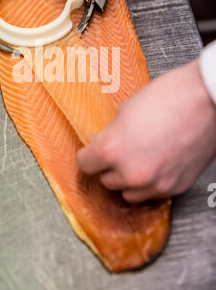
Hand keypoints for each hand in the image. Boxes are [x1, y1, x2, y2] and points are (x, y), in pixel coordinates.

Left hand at [77, 59, 215, 202]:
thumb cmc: (169, 96)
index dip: (89, 154)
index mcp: (113, 150)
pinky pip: (152, 193)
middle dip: (108, 166)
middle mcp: (132, 173)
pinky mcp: (175, 187)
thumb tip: (100, 144)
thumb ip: (110, 133)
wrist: (207, 99)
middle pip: (105, 181)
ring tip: (138, 158)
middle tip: (118, 150)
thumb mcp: (126, 110)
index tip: (92, 150)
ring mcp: (156, 183)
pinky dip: (150, 182)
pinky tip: (156, 162)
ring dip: (128, 179)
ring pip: (128, 193)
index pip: (85, 164)